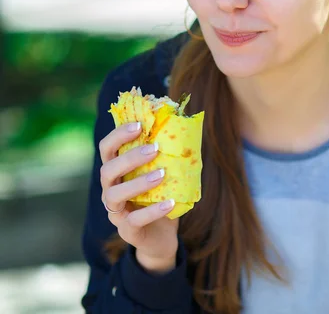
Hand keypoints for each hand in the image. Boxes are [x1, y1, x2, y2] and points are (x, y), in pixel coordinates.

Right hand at [99, 122, 179, 273]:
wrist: (161, 237)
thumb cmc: (161, 198)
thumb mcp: (163, 176)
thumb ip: (167, 157)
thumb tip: (186, 130)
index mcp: (117, 173)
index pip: (107, 149)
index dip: (118, 135)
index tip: (139, 125)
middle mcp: (110, 190)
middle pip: (107, 170)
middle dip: (129, 157)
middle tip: (154, 148)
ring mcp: (116, 212)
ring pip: (114, 195)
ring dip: (138, 182)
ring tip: (162, 174)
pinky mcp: (127, 231)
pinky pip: (135, 220)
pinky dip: (153, 210)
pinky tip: (171, 202)